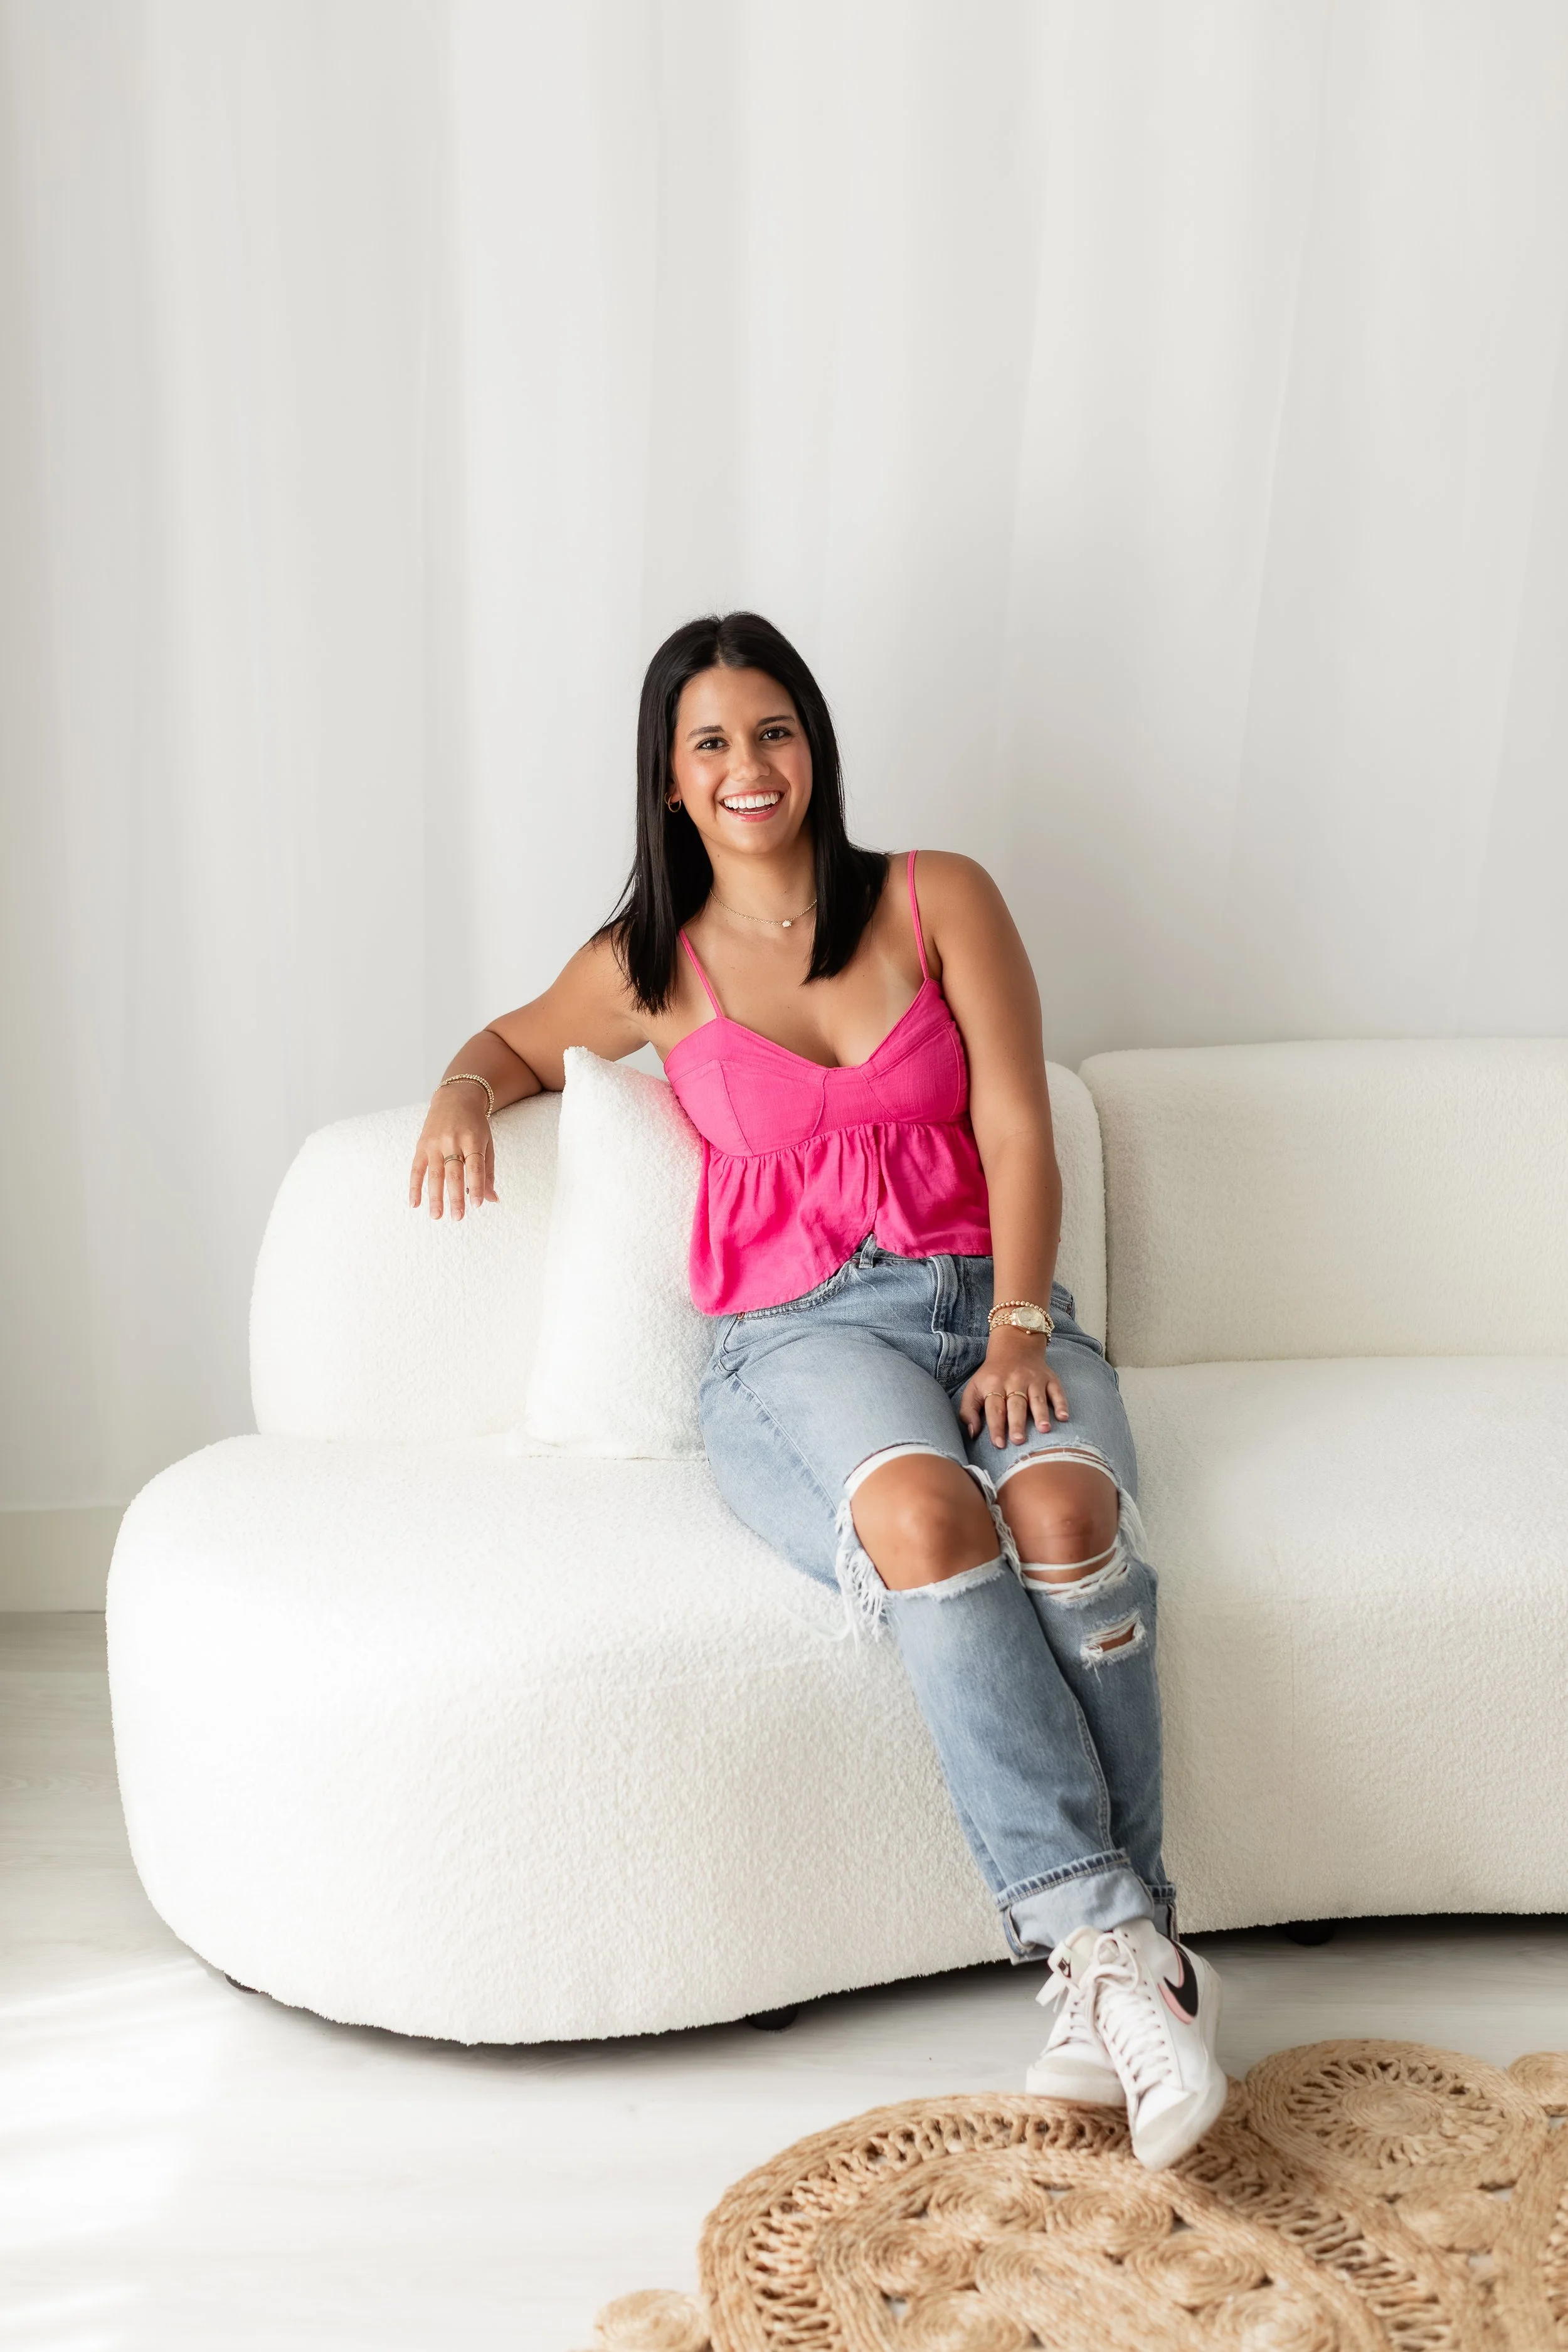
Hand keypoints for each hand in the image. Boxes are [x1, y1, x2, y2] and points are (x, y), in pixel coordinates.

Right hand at [409, 1083, 497, 1220]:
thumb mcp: (487, 1143)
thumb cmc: (475, 1124)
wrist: (455, 1097)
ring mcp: (435, 1143)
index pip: (475, 1166)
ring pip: (435, 1174)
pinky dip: (414, 1186)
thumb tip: (492, 1199)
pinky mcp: (422, 1145)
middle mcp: (452, 1141)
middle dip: (455, 1197)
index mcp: (473, 1139)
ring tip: (437, 1216)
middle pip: (454, 1173)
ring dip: (435, 1197)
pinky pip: (417, 1168)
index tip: (477, 1205)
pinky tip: (414, 1203)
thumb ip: (487, 1171)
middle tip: (457, 1217)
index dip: (476, 1186)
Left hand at [959, 1327, 1068, 1448]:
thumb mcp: (974, 1388)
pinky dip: (1061, 1403)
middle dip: (1017, 1422)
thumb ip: (968, 1411)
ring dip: (1041, 1414)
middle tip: (1019, 1440)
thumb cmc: (992, 1374)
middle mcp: (1014, 1381)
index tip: (999, 1444)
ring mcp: (1034, 1379)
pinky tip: (1063, 1416)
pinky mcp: (1049, 1378)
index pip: (994, 1408)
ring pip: (1037, 1398)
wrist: (1014, 1344)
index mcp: (994, 1384)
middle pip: (1016, 1404)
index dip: (996, 1426)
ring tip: (1044, 1429)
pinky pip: (1056, 1391)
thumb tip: (972, 1433)